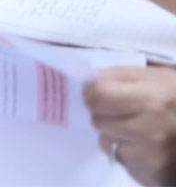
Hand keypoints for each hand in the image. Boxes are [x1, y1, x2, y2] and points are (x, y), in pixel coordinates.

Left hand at [88, 66, 175, 184]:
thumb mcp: (157, 78)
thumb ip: (121, 75)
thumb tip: (89, 81)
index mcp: (151, 99)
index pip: (99, 96)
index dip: (93, 92)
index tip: (100, 92)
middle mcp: (150, 130)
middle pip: (98, 120)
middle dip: (103, 114)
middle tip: (123, 112)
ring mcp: (150, 154)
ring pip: (106, 142)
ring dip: (114, 135)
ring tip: (137, 129)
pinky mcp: (148, 173)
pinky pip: (119, 159)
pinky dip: (125, 152)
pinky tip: (143, 146)